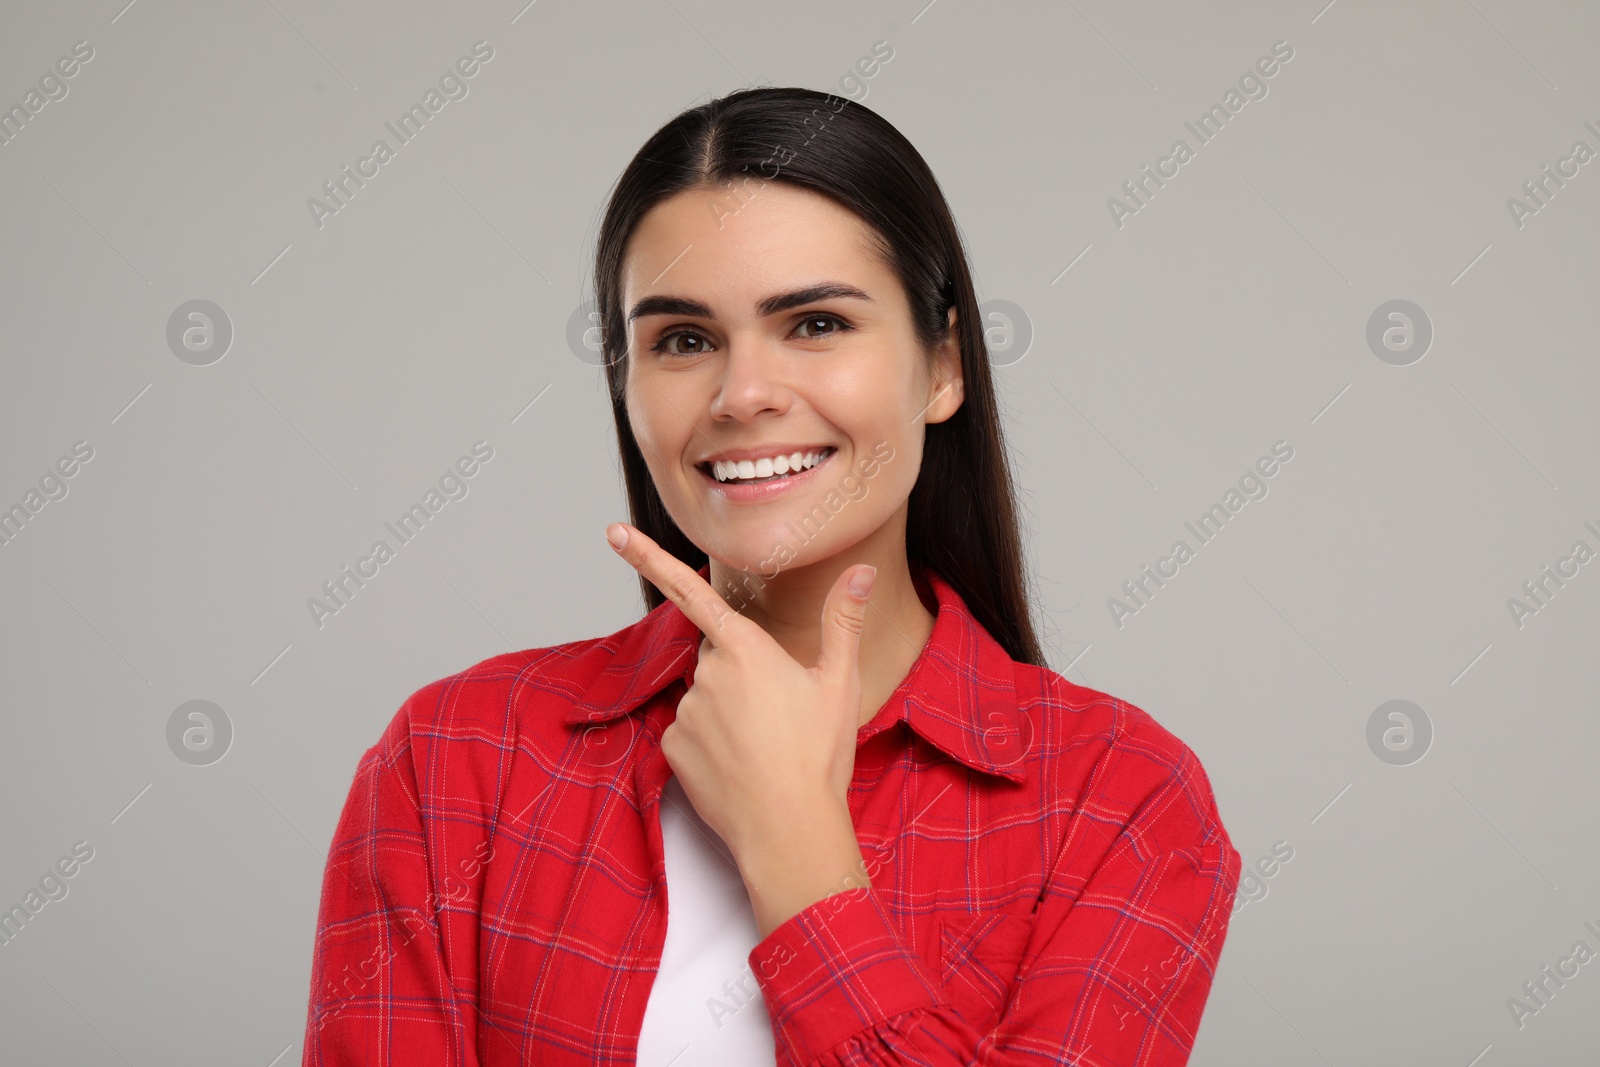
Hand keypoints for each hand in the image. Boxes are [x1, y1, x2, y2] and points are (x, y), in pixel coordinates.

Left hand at [605, 521, 876, 864]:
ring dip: (728, 713)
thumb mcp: (840, 683)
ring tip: (766, 746)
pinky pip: (690, 734)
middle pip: (718, 658)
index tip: (614, 534)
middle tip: (780, 713)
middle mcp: (708, 674)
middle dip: (742, 675)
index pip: (691, 592)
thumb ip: (843, 619)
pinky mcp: (673, 748)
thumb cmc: (818, 755)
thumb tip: (860, 571)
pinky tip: (740, 765)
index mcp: (746, 649)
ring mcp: (686, 712)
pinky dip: (711, 745)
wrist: (789, 829)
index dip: (649, 558)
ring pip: (706, 698)